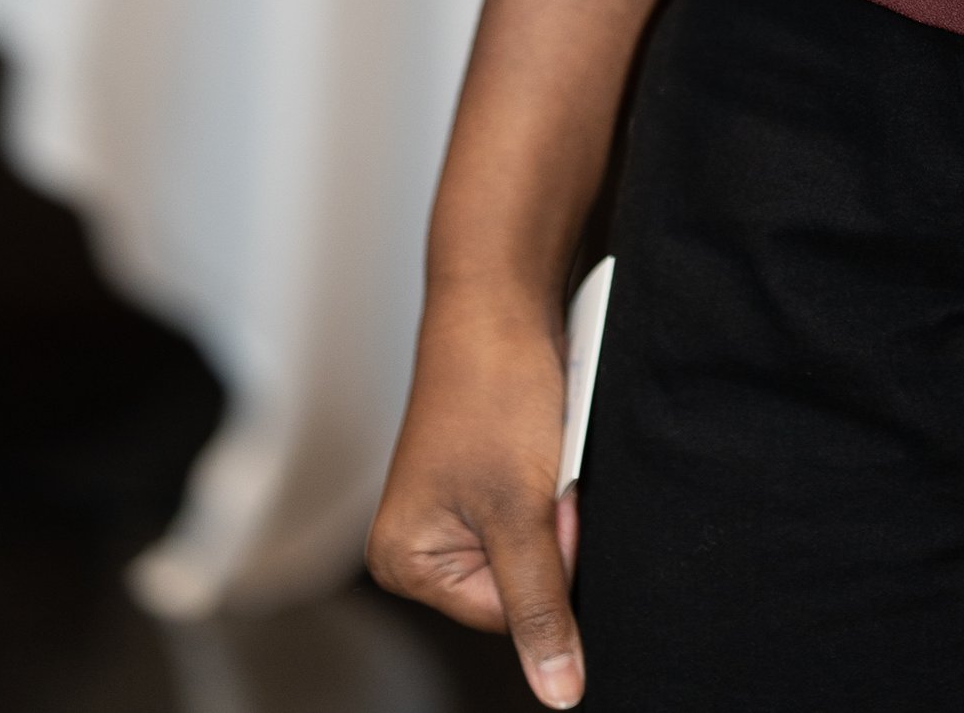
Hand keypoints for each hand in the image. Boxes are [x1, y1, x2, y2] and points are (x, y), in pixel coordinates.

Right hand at [368, 288, 584, 703]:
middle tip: (550, 471)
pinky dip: (557, 478)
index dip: (550, 565)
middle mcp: (422, 541)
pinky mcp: (487, 472)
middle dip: (553, 534)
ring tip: (548, 449)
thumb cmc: (494, 390)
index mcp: (404, 563)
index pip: (506, 615)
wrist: (503, 291)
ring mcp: (454, 505)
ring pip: (537, 542)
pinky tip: (554, 440)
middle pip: (521, 582)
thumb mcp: (521, 510)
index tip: (553, 501)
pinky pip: (538, 504)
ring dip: (558, 502)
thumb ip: (540, 605)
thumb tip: (558, 694)